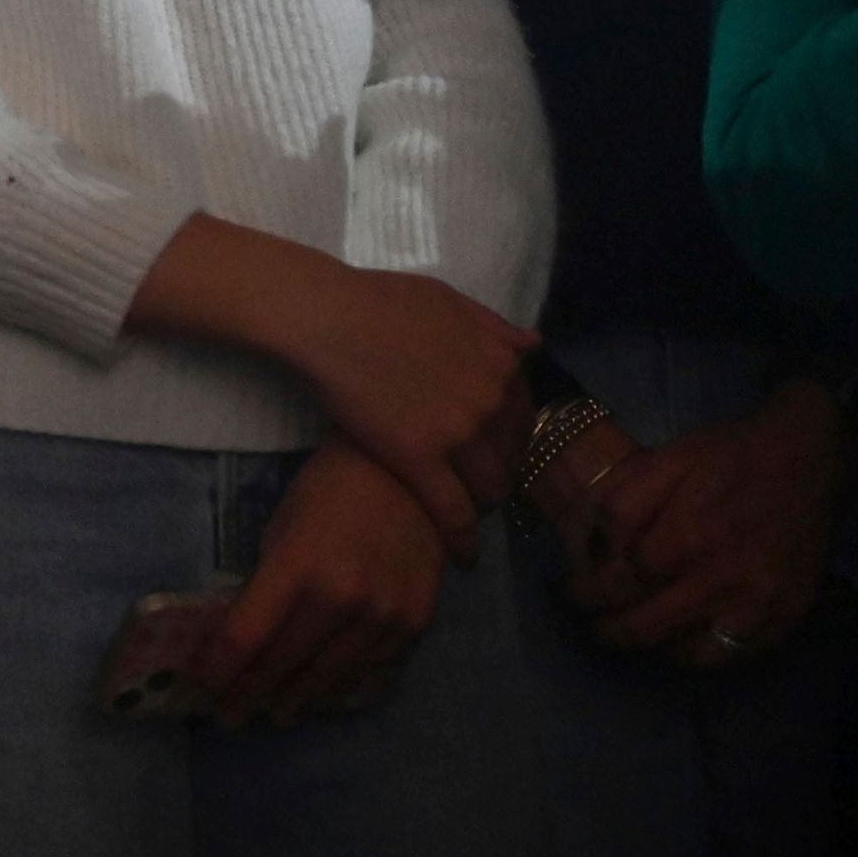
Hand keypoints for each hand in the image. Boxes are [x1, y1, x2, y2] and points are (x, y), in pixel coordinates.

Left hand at [199, 439, 443, 725]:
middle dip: (251, 693)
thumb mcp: (281, 527)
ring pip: (330, 677)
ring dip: (299, 700)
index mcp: (296, 568)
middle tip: (230, 715)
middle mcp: (341, 600)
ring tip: (277, 714)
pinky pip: (375, 671)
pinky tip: (328, 698)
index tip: (202, 687)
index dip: (220, 668)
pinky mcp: (416, 623)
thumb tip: (245, 633)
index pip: (246, 637)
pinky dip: (346, 689)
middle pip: (285, 664)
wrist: (411, 475)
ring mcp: (383, 616)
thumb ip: (267, 583)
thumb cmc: (330, 491)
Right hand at [277, 263, 538, 553]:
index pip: (523, 419)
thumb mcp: (449, 300)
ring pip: (488, 489)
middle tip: (471, 482)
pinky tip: (462, 557)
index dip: (507, 440)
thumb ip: (494, 326)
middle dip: (496, 473)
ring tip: (461, 511)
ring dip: (480, 505)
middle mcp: (491, 401)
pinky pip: (453, 512)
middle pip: (510, 458)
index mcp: (502, 364)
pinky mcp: (419, 460)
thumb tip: (532, 345)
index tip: (491, 452)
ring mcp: (457, 434)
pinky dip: (462, 540)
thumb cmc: (378, 300)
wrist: (325, 316)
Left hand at [566, 382, 844, 665]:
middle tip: (592, 628)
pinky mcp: (788, 617)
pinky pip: (736, 656)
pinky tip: (681, 641)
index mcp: (685, 539)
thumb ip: (623, 506)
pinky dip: (701, 655)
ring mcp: (759, 606)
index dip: (588, 594)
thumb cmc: (727, 457)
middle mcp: (722, 581)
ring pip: (689, 653)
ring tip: (632, 636)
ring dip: (653, 648)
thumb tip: (595, 549)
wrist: (805, 461)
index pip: (619, 585)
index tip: (572, 595)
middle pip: (648, 627)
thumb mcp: (663, 462)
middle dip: (609, 631)